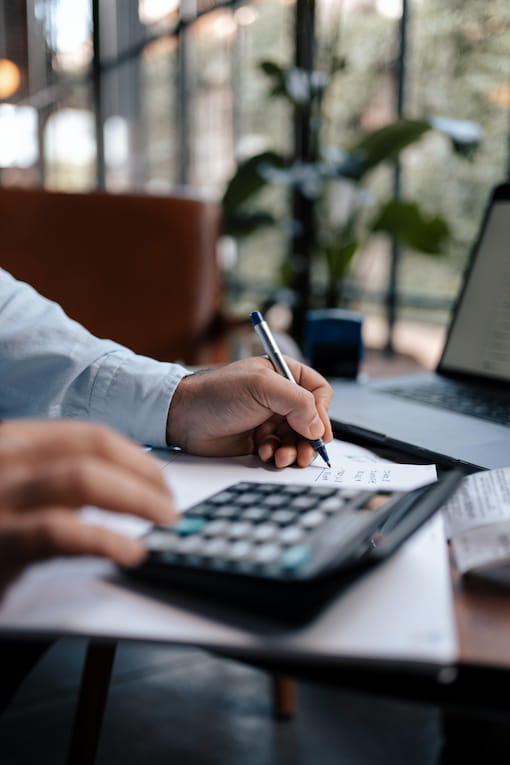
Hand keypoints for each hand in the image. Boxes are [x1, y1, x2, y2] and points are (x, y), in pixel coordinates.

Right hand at [0, 420, 176, 594]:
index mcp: (12, 441)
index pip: (88, 435)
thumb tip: (125, 485)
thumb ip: (56, 479)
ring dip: (137, 499)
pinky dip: (106, 539)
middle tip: (170, 505)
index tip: (160, 480)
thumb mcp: (16, 490)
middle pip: (93, 449)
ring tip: (164, 521)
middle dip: (144, 475)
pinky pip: (60, 532)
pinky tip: (131, 552)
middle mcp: (3, 456)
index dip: (135, 456)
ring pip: (83, 478)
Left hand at [166, 356, 332, 467]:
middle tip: (304, 454)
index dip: (323, 412)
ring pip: (296, 439)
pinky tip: (263, 453)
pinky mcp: (258, 440)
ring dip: (293, 450)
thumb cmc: (217, 393)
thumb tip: (318, 428)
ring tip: (281, 457)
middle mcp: (279, 397)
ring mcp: (269, 419)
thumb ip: (297, 402)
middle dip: (309, 439)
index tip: (319, 432)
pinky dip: (276, 455)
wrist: (183, 416)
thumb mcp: (261, 387)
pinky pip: (279, 450)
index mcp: (283, 375)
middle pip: (311, 421)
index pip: (318, 392)